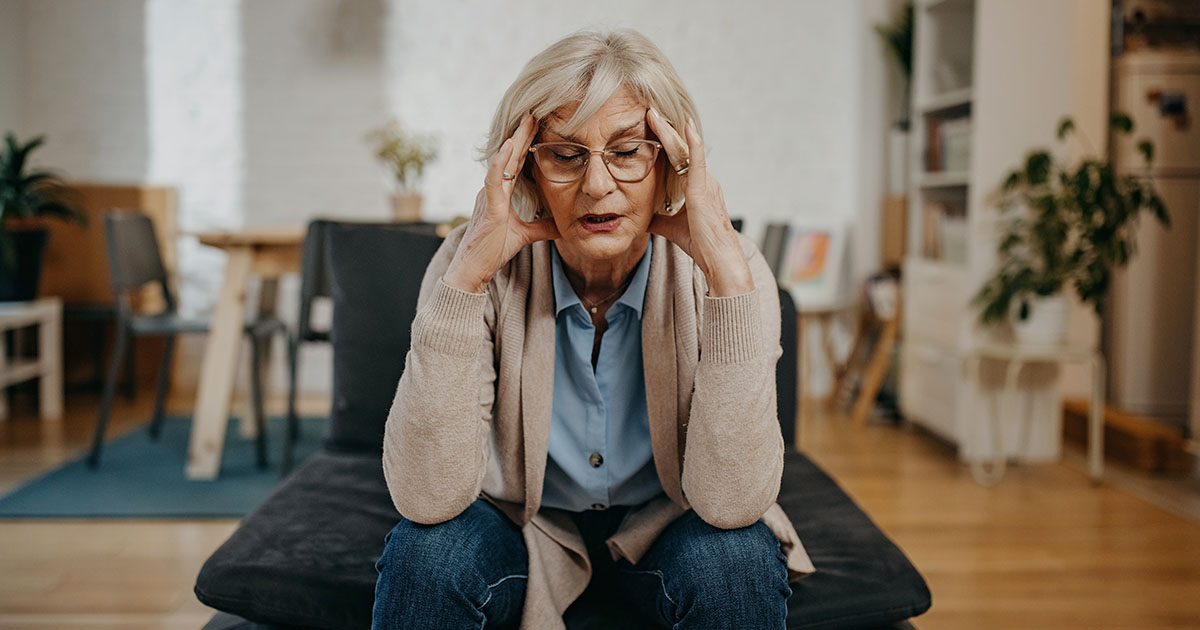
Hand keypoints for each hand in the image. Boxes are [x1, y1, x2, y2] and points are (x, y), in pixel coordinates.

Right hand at [443, 114, 559, 292]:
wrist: (473, 270)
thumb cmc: (491, 253)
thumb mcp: (524, 236)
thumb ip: (542, 227)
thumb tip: (563, 225)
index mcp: (499, 195)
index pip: (515, 165)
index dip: (526, 146)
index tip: (538, 127)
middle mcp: (492, 191)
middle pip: (510, 157)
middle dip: (522, 135)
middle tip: (535, 113)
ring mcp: (489, 197)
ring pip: (502, 162)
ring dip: (515, 141)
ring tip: (527, 121)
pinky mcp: (489, 207)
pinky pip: (493, 179)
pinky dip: (501, 162)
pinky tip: (510, 146)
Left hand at [645, 108, 751, 295]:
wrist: (718, 260)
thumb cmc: (701, 245)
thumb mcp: (671, 228)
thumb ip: (659, 218)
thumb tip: (642, 218)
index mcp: (696, 187)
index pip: (676, 159)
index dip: (664, 142)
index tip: (648, 125)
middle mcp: (703, 180)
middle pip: (680, 149)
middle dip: (664, 130)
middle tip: (648, 110)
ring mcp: (705, 183)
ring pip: (685, 150)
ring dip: (670, 130)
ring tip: (655, 112)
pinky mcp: (704, 190)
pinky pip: (698, 162)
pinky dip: (692, 143)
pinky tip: (686, 126)